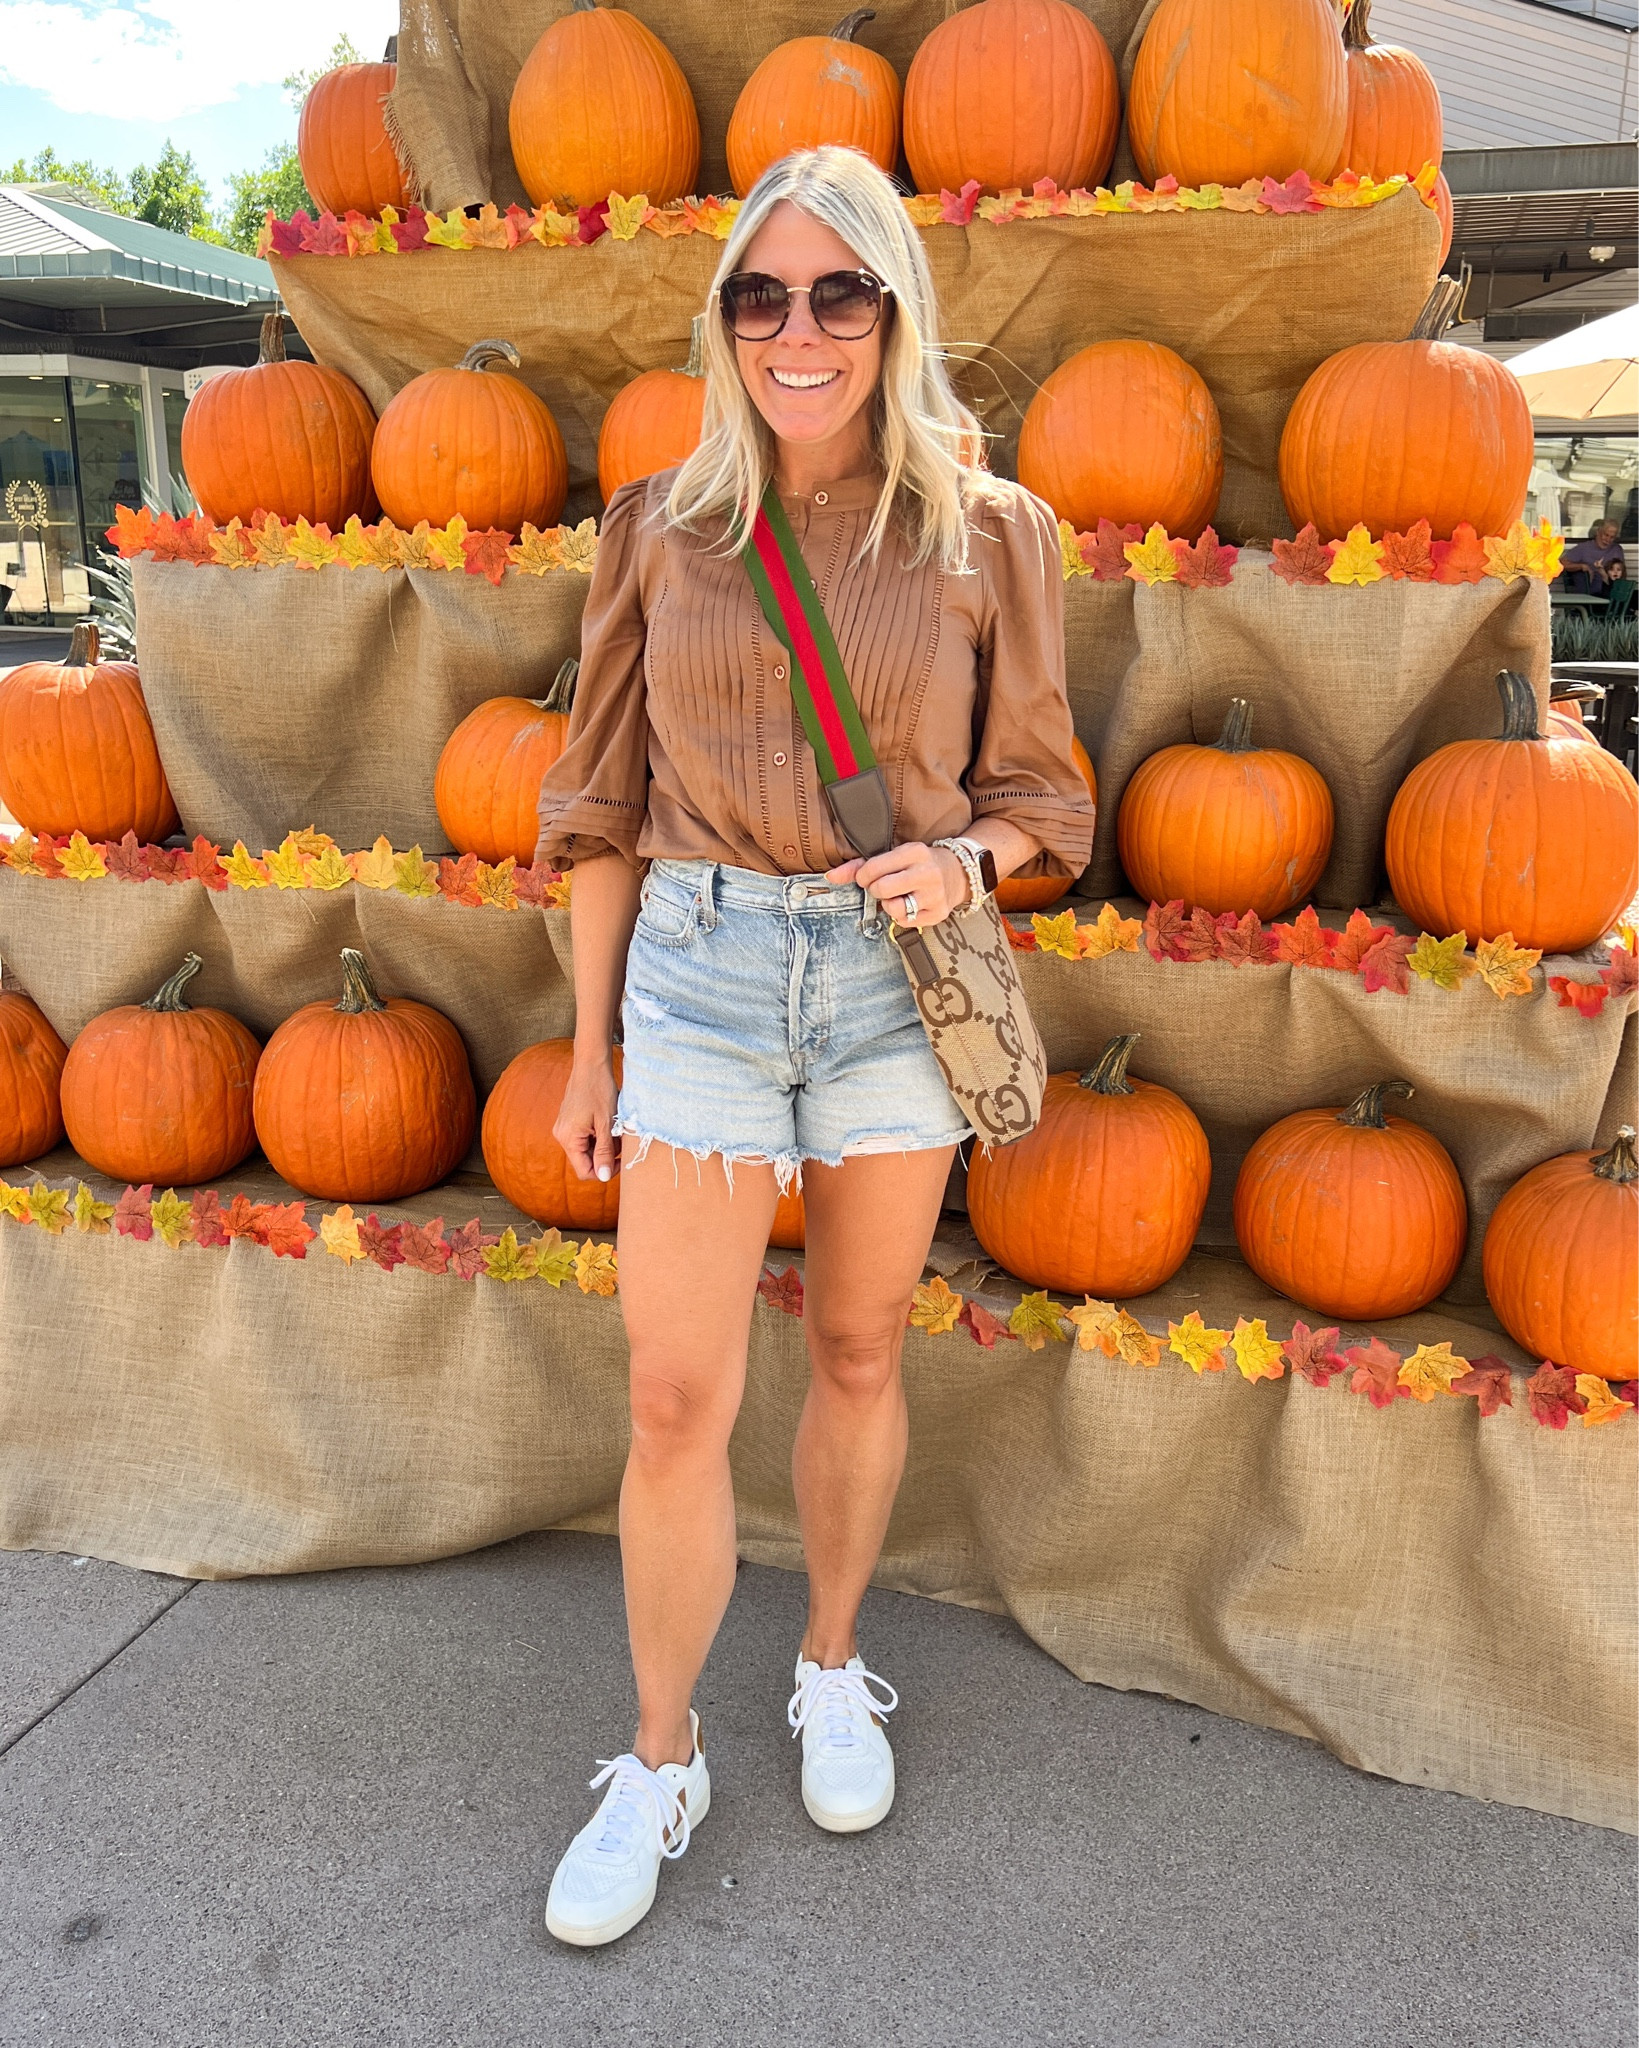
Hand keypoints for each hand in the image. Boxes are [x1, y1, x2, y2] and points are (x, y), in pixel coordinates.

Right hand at [554, 1051, 619, 1181]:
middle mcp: (561, 1135)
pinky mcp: (569, 1122)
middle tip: (621, 1141)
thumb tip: (604, 1177)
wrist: (591, 1064)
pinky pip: (584, 1138)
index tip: (621, 1160)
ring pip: (586, 1150)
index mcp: (568, 1138)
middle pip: (585, 1161)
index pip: (585, 1172)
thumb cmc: (600, 1090)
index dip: (605, 1171)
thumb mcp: (607, 1123)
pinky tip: (607, 1123)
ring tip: (615, 1129)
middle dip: (606, 1156)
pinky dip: (598, 1136)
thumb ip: (605, 1151)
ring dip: (603, 1145)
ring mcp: (564, 1128)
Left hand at [825, 841, 966, 924]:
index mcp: (915, 852)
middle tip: (882, 887)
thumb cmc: (918, 864)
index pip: (873, 869)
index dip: (863, 876)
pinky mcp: (937, 913)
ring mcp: (934, 895)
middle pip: (881, 890)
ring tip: (898, 896)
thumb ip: (861, 865)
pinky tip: (910, 904)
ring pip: (893, 908)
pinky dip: (901, 915)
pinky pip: (905, 922)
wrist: (957, 873)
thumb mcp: (895, 855)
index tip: (867, 878)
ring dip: (888, 904)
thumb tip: (831, 876)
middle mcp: (927, 873)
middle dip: (875, 890)